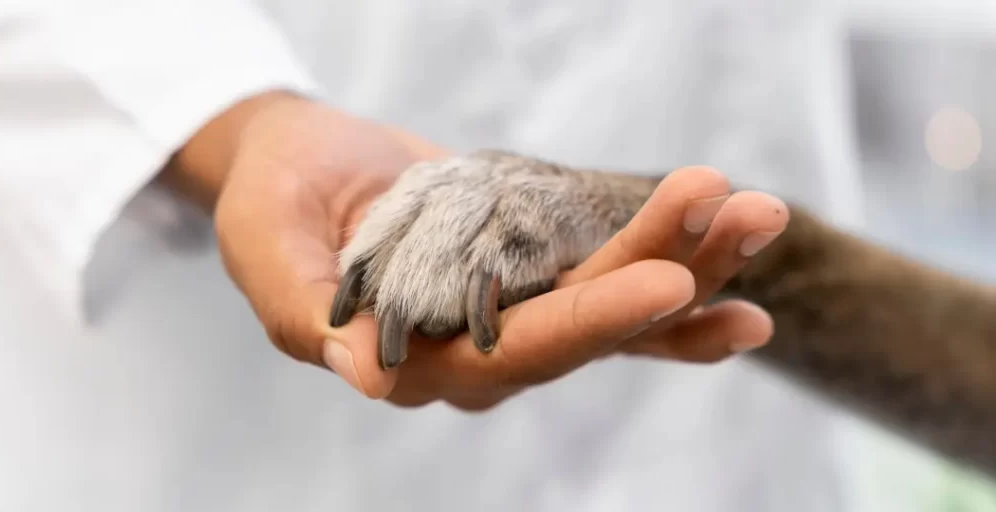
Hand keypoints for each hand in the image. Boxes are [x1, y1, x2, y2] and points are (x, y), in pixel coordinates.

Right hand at [162, 92, 786, 408]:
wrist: (302, 165)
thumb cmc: (271, 209)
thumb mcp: (268, 257)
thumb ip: (309, 318)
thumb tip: (366, 375)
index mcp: (419, 362)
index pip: (516, 353)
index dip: (592, 322)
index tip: (669, 284)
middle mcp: (483, 350)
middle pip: (593, 324)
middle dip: (674, 271)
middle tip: (746, 211)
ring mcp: (516, 311)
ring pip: (617, 299)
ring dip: (697, 259)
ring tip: (761, 211)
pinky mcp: (535, 272)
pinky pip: (612, 280)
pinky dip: (678, 278)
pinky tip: (741, 269)